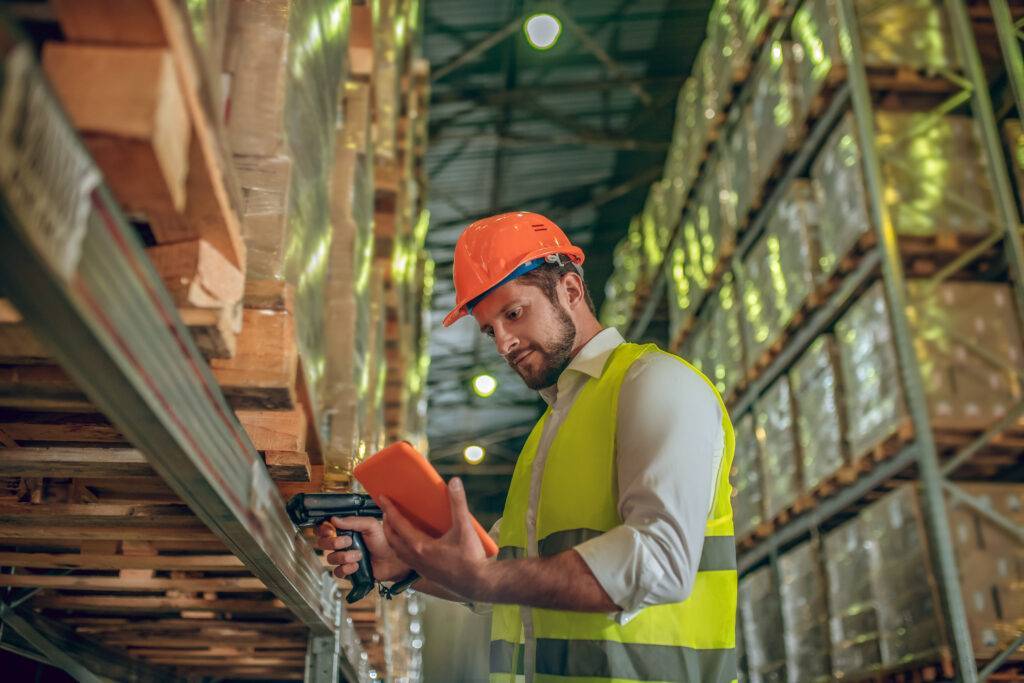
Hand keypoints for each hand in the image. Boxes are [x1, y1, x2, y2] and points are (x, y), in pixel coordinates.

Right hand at [316, 516, 411, 582]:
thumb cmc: (383, 540)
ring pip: (330, 558)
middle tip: (347, 542)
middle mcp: (342, 543)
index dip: (323, 530)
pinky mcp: (348, 571)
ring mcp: (344, 558)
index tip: (329, 530)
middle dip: (333, 543)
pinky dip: (346, 569)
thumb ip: (352, 521)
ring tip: (358, 555)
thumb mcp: (370, 525)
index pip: (325, 529)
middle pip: (323, 544)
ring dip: (344, 556)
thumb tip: (334, 519)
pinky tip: (357, 565)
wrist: (393, 559)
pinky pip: (337, 572)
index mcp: (346, 530)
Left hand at [380, 477, 491, 600]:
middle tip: (386, 511)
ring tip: (395, 526)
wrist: (478, 584)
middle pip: (392, 539)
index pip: (398, 524)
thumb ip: (458, 503)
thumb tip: (454, 481)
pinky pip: (406, 559)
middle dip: (386, 524)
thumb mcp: (465, 528)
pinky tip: (412, 544)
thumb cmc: (471, 558)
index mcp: (420, 546)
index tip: (382, 497)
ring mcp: (419, 568)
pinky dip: (401, 548)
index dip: (389, 509)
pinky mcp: (426, 574)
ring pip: (398, 551)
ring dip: (392, 537)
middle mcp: (416, 558)